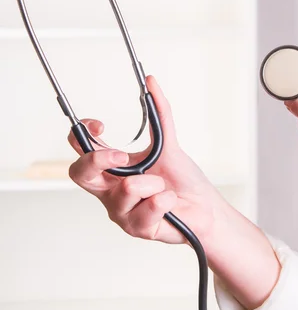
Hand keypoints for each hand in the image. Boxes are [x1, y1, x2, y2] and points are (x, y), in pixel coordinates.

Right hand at [68, 76, 227, 244]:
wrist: (205, 208)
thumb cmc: (183, 180)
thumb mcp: (169, 143)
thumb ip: (160, 113)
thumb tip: (152, 81)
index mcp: (111, 169)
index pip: (80, 148)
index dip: (81, 133)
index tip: (101, 124)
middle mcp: (109, 190)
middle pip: (79, 173)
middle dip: (100, 160)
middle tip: (124, 156)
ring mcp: (120, 211)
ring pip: (129, 187)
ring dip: (156, 184)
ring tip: (164, 189)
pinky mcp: (136, 228)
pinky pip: (151, 204)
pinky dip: (168, 199)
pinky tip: (171, 204)